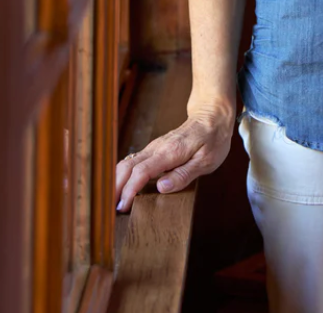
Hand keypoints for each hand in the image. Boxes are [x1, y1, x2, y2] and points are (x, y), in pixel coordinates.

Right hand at [115, 99, 236, 212]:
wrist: (213, 114)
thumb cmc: (213, 138)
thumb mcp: (206, 161)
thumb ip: (183, 175)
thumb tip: (161, 188)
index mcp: (170, 152)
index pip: (141, 172)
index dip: (129, 190)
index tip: (123, 207)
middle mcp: (157, 148)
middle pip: (126, 166)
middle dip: (114, 187)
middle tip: (109, 209)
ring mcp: (154, 147)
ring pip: (127, 163)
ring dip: (116, 182)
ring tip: (112, 202)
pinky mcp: (155, 149)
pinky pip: (134, 162)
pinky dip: (124, 176)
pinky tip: (123, 189)